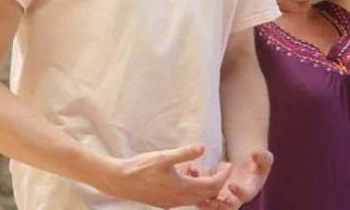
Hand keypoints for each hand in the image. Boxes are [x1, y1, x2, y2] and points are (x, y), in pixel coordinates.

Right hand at [97, 143, 231, 207]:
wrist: (121, 181)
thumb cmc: (141, 167)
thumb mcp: (164, 157)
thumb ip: (184, 153)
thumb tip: (203, 147)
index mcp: (182, 188)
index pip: (213, 186)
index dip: (224, 175)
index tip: (228, 164)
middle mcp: (179, 200)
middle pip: (208, 194)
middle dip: (218, 181)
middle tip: (220, 166)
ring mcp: (172, 203)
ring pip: (197, 198)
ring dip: (204, 185)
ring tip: (200, 168)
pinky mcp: (166, 203)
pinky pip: (187, 198)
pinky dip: (193, 188)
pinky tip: (186, 173)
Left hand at [197, 148, 273, 209]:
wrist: (246, 165)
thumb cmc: (257, 163)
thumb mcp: (264, 159)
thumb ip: (262, 157)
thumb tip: (255, 152)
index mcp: (250, 190)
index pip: (245, 196)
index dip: (239, 193)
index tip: (232, 184)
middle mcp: (236, 198)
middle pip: (225, 208)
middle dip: (216, 205)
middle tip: (209, 197)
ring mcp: (223, 198)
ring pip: (210, 203)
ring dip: (202, 194)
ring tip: (197, 175)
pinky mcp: (213, 194)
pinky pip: (202, 195)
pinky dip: (195, 184)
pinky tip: (192, 170)